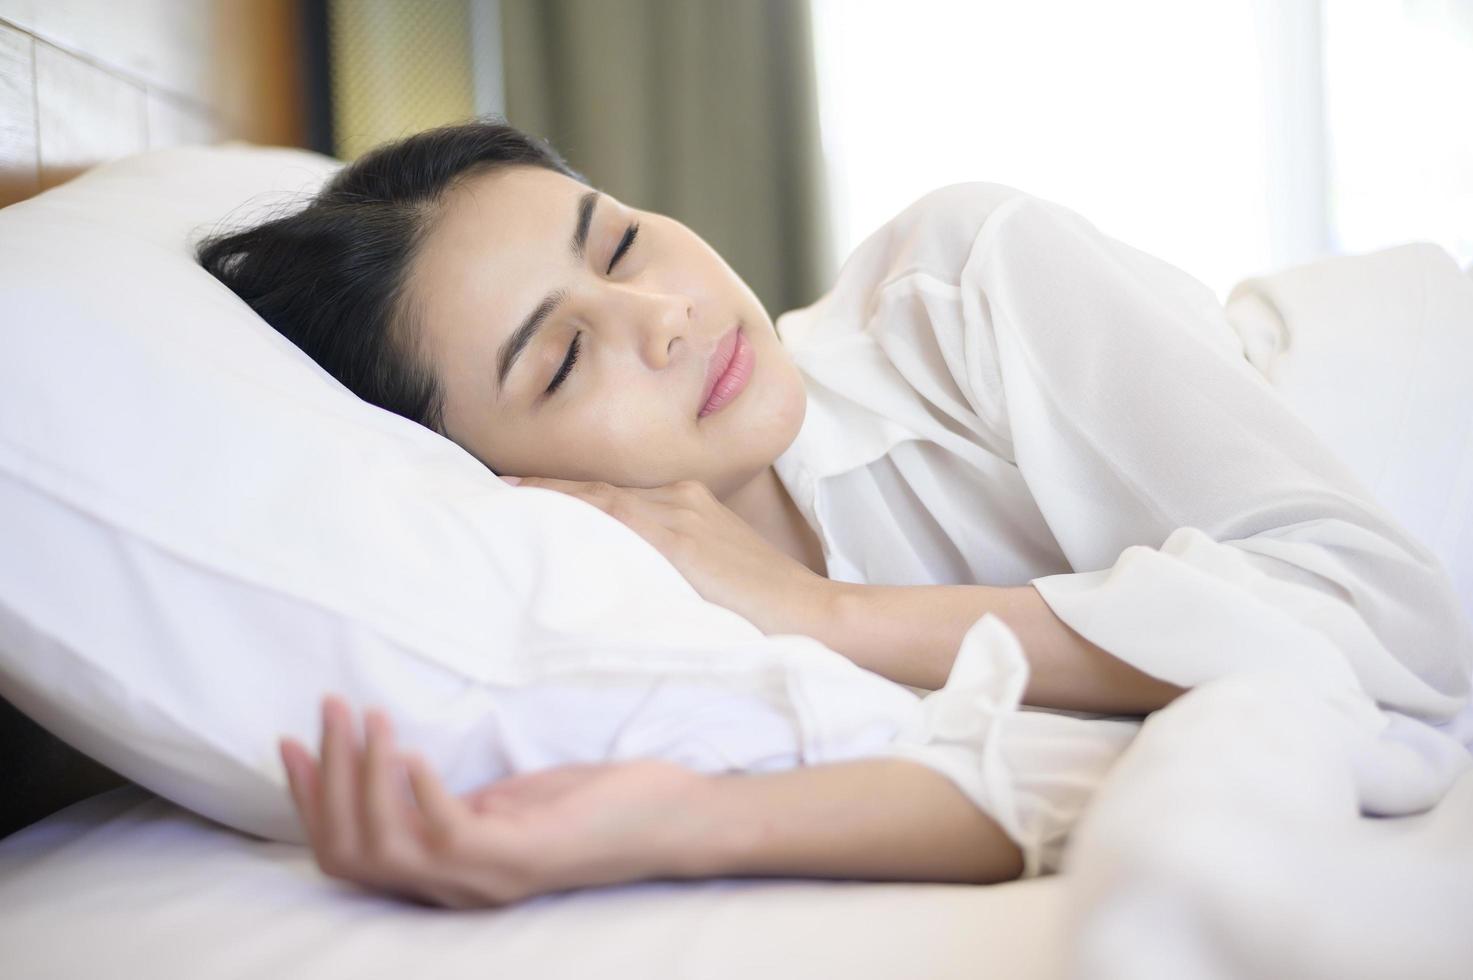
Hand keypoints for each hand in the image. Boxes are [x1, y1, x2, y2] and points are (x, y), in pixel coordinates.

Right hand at [279, 695, 708, 907]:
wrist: (665, 820)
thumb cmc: (587, 806)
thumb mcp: (501, 802)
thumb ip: (448, 802)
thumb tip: (392, 765)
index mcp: (442, 876)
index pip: (346, 856)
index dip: (309, 803)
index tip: (291, 742)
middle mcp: (453, 889)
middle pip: (352, 852)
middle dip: (327, 779)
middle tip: (328, 710)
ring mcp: (484, 879)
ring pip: (387, 844)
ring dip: (364, 775)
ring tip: (367, 716)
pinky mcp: (518, 857)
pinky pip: (446, 834)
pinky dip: (419, 791)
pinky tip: (410, 750)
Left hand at [502, 476, 833, 636]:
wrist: (815, 614)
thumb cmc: (773, 609)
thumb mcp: (718, 581)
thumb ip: (679, 573)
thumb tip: (635, 590)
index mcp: (690, 505)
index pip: (617, 494)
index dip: (571, 492)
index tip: (527, 493)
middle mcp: (680, 499)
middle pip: (599, 488)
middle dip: (549, 486)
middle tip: (496, 485)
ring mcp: (676, 514)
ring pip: (596, 493)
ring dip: (547, 490)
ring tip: (499, 491)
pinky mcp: (675, 537)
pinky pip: (607, 511)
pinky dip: (566, 503)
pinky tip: (531, 505)